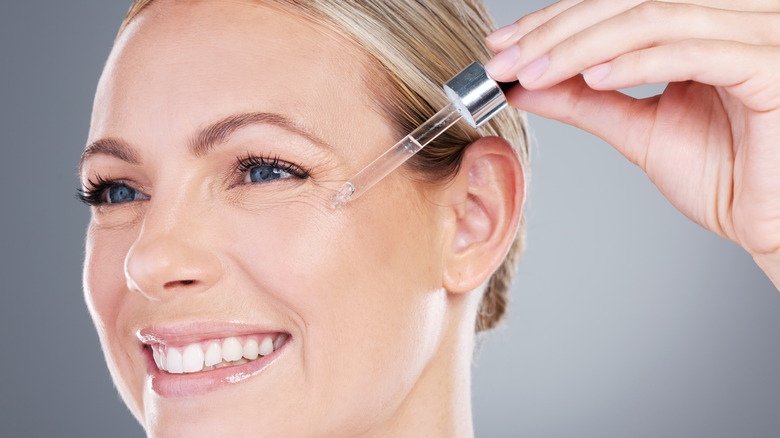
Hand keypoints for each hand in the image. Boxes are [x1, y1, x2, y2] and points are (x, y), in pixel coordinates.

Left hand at [485, 0, 779, 286]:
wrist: (772, 225)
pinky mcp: (771, 66)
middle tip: (504, 60)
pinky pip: (692, 51)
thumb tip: (526, 83)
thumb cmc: (725, 177)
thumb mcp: (639, 130)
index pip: (616, 4)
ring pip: (652, 18)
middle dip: (555, 32)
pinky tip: (591, 77)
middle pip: (628, 2)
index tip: (502, 46)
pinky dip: (635, 62)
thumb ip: (587, 101)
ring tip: (533, 71)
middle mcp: (733, 16)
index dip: (553, 21)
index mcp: (703, 24)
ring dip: (580, 46)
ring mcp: (758, 34)